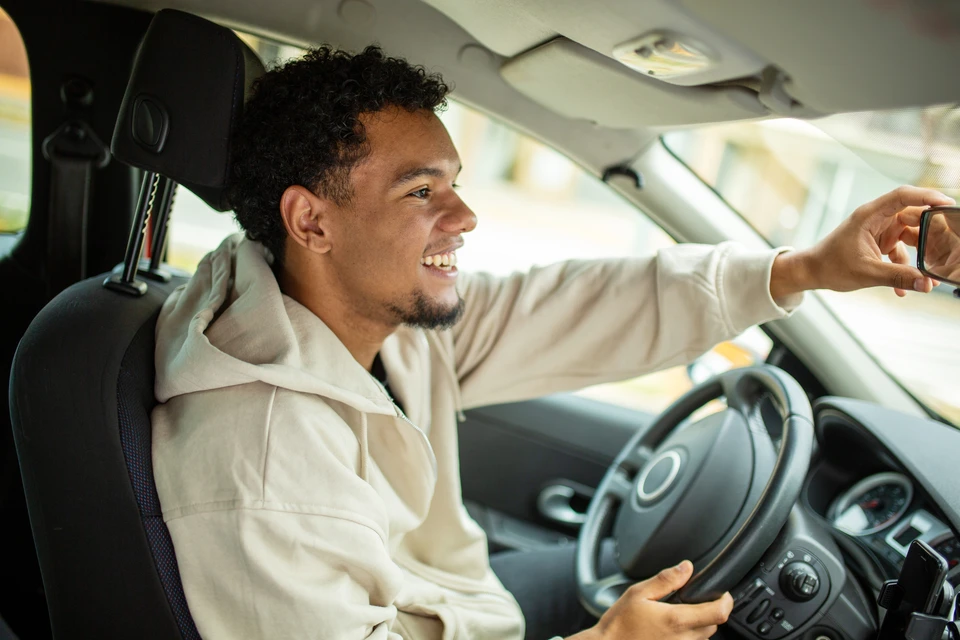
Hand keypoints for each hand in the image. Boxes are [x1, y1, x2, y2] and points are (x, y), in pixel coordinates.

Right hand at [571, 560, 732, 639]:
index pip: (718, 612)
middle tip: (696, 599)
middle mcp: (682, 638)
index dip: (726, 601)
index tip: (723, 593)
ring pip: (704, 637)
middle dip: (711, 610)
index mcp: (676, 620)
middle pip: (714, 624)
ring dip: (700, 623)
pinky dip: (688, 635)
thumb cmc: (619, 624)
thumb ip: (665, 580)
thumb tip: (686, 568)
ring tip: (680, 613)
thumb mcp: (638, 593)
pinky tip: (671, 629)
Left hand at [769, 186, 955, 298]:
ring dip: (922, 253)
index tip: (947, 204)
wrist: (812, 273)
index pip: (903, 196)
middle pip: (914, 215)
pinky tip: (904, 289)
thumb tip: (926, 284)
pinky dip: (905, 267)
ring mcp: (879, 230)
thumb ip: (898, 277)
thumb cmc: (831, 266)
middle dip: (932, 231)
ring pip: (911, 235)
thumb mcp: (867, 272)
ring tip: (931, 273)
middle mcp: (877, 219)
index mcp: (870, 215)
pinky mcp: (879, 243)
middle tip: (950, 244)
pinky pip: (901, 251)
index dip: (927, 196)